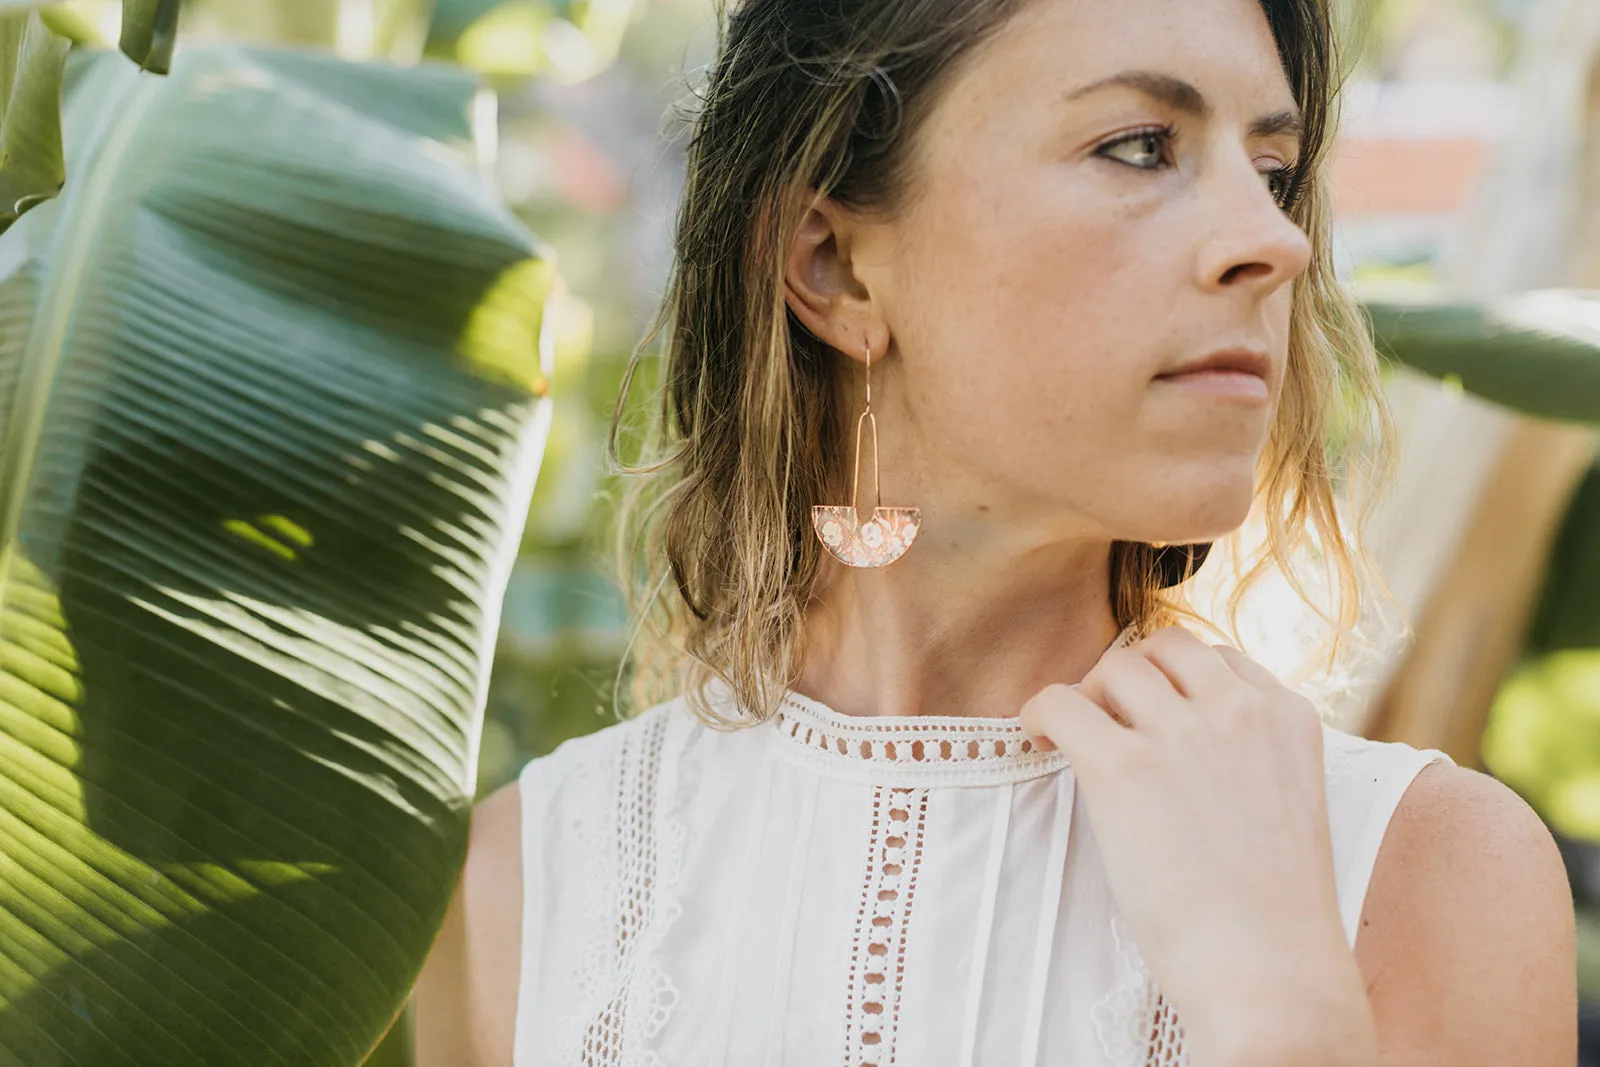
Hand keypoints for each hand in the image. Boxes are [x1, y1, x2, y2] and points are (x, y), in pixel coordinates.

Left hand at [1019, 625, 1351, 1040]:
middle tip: (1109, 721)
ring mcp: (1180, 733)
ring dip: (1090, 695)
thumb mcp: (1287, 808)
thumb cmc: (1273, 918)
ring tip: (1076, 738)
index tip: (1155, 712)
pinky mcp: (1123, 767)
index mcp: (1288, 718)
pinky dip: (1039, 713)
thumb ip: (1248, 759)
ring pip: (1114, 666)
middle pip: (1164, 648)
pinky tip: (1036, 740)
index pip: (1220, 658)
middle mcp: (1238, 710)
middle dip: (1132, 676)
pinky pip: (1060, 703)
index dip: (1178, 681)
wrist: (1268, 974)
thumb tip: (1178, 743)